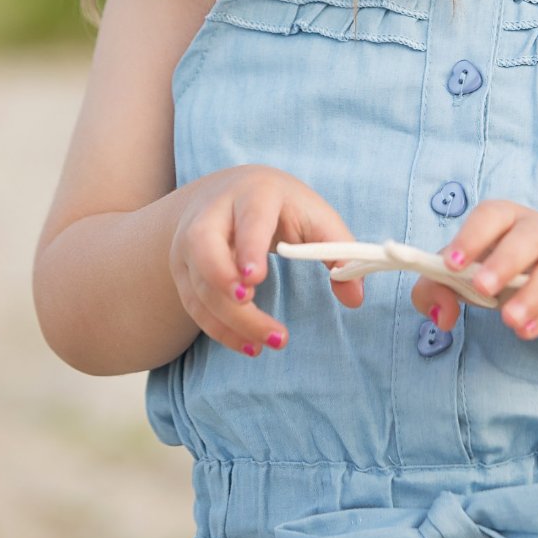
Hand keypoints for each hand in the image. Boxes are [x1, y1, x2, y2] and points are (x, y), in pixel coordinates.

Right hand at [170, 165, 365, 356]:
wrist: (230, 192)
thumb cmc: (282, 206)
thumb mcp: (315, 215)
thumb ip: (338, 250)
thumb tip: (355, 298)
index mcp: (254, 194)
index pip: (248, 217)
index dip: (248, 246)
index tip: (254, 278)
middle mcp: (213, 215)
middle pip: (203, 246)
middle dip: (220, 278)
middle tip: (246, 301)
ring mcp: (190, 243)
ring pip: (198, 282)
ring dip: (229, 318)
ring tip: (269, 342)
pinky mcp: (182, 269)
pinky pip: (194, 304)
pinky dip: (220, 329)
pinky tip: (249, 345)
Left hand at [410, 200, 537, 340]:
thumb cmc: (507, 273)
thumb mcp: (466, 275)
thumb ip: (438, 288)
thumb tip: (440, 314)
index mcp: (506, 218)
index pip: (490, 215)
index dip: (471, 236)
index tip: (452, 264)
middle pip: (528, 237)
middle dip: (505, 262)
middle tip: (482, 289)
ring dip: (532, 296)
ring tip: (509, 322)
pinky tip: (526, 332)